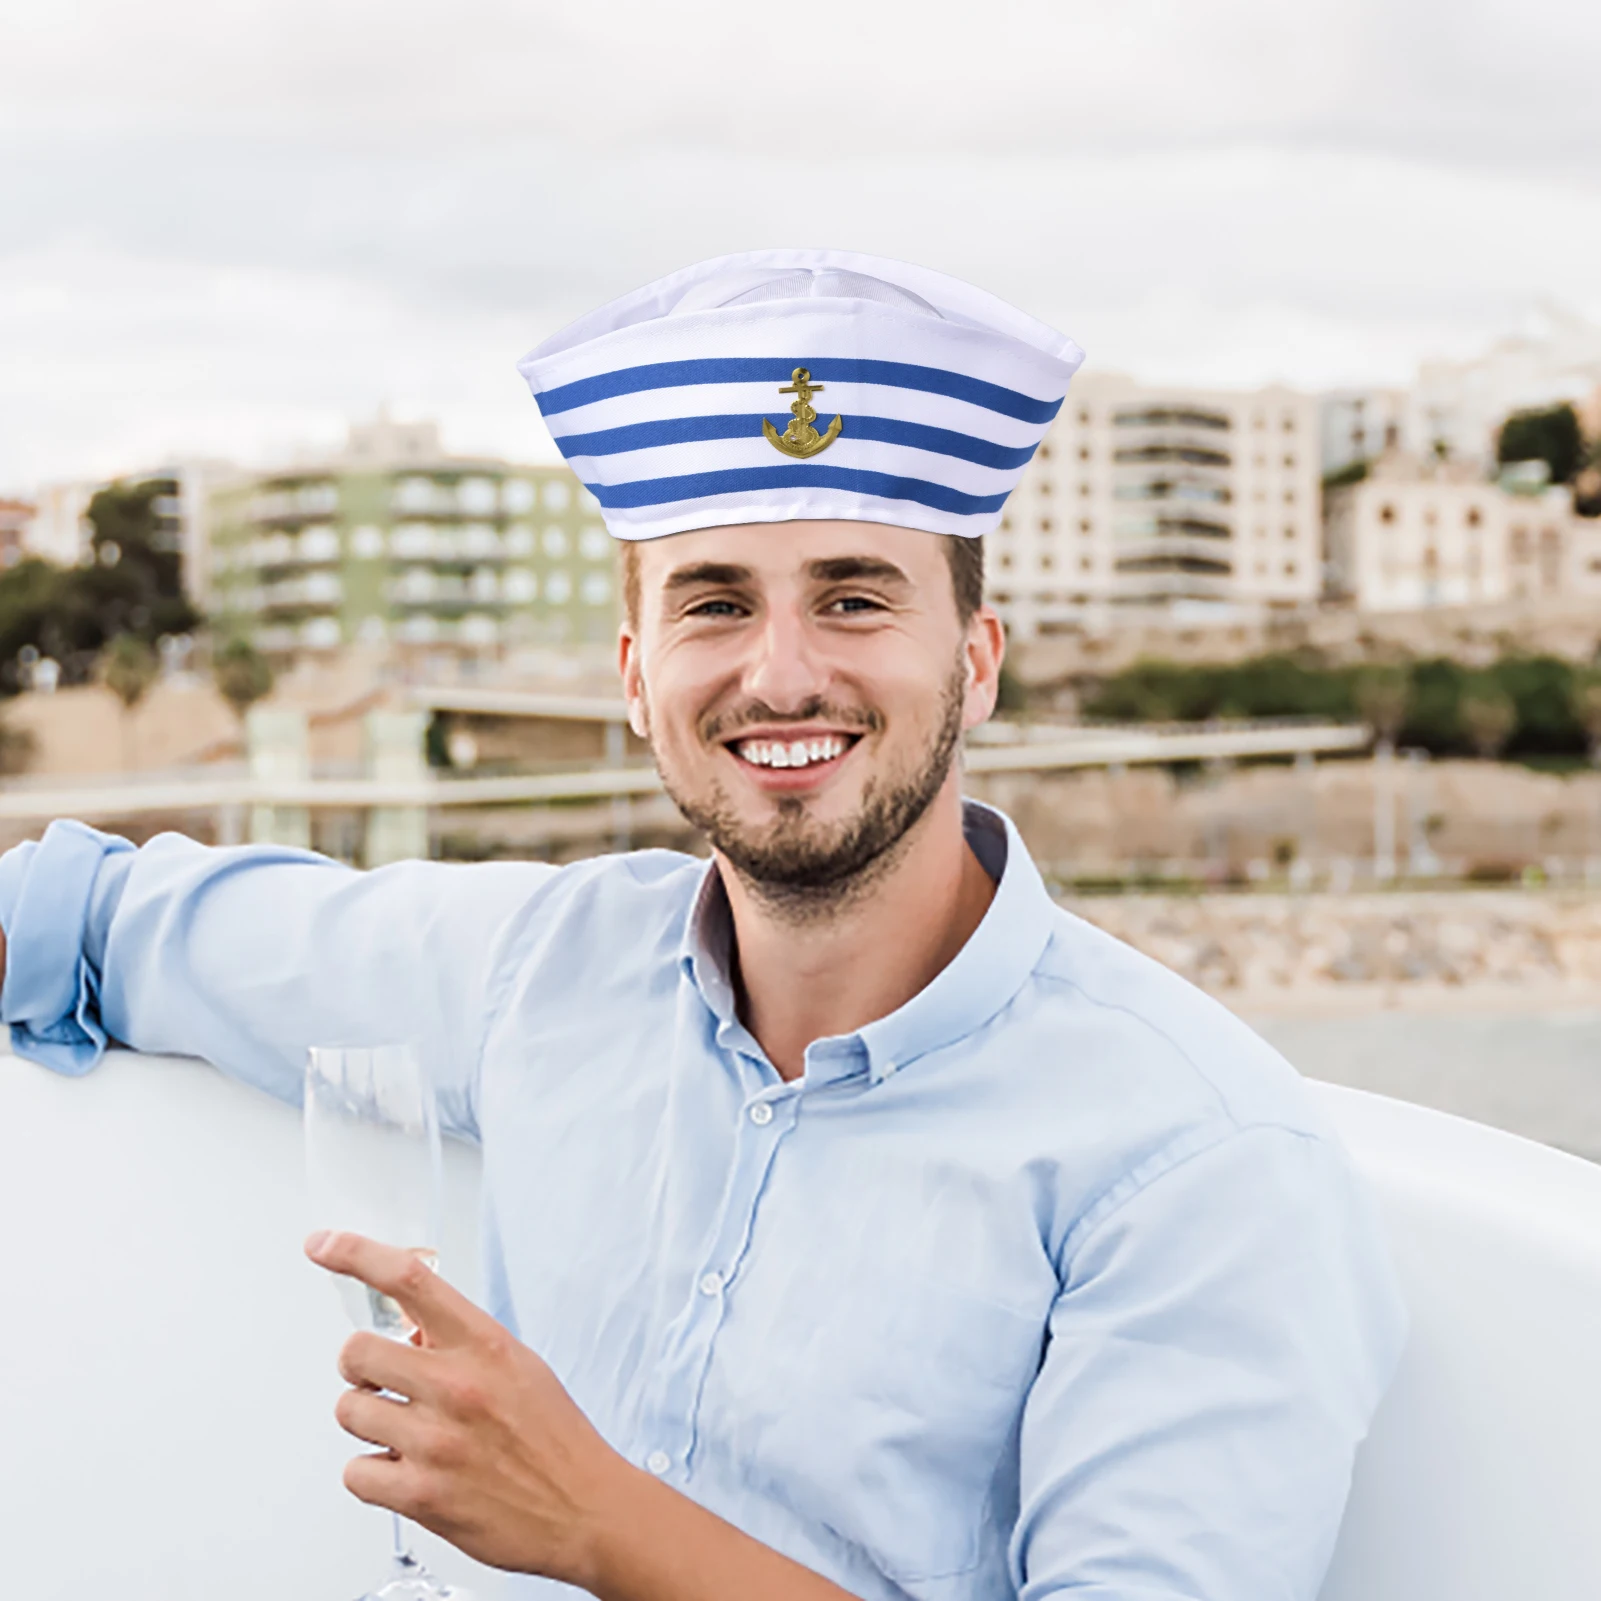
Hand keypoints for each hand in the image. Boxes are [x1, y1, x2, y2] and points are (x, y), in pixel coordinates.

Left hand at [304, 1230, 629, 1584]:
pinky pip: (354, 1472)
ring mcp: (435, 1441)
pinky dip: (373, 1474)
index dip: (356, 1254)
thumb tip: (406, 1334)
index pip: (409, 1279)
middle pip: (355, 1351)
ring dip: (369, 1422)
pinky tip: (406, 1472)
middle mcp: (456, 1386)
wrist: (584, 1508)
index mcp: (484, 1344)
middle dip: (361, 1368)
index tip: (323, 1244)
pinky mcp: (420, 1495)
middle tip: (384, 1382)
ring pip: (348, 1411)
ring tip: (407, 1434)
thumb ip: (460, 1344)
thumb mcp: (517, 1365)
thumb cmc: (553, 1437)